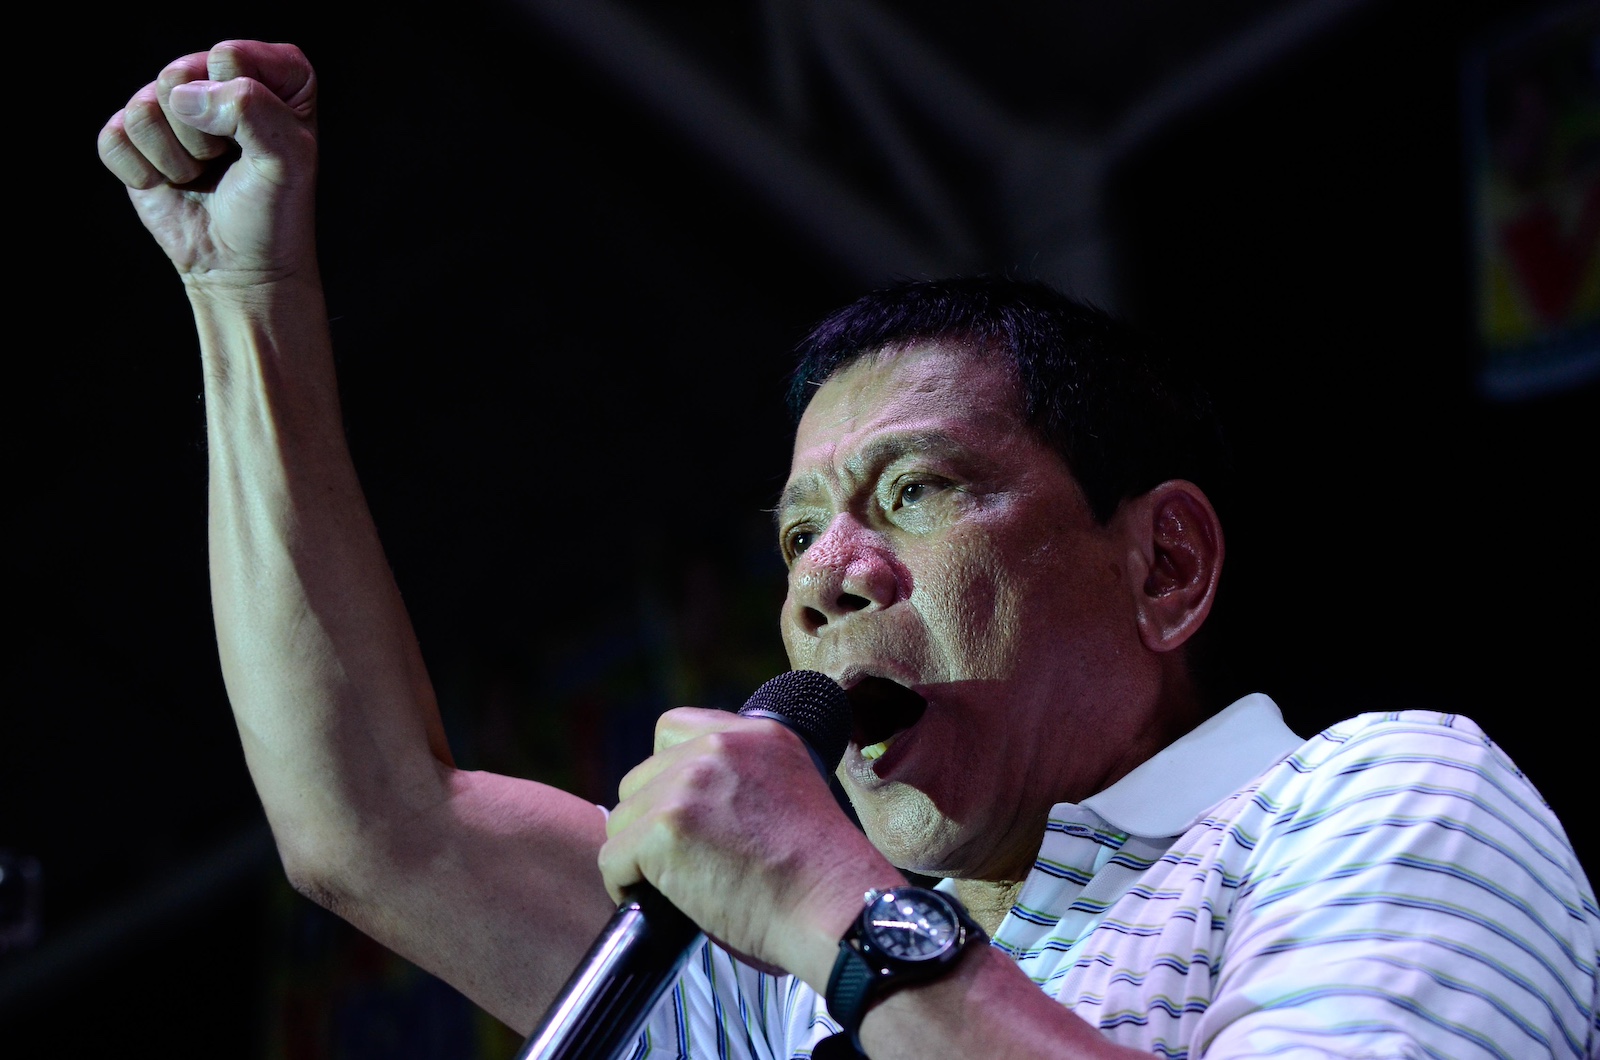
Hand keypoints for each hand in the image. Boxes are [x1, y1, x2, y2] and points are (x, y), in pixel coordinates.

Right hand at [97, 41, 318, 292]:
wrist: (240, 266)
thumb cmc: (274, 211)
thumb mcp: (288, 158)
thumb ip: (251, 109)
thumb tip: (184, 98)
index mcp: (270, 74)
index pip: (229, 57)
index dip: (239, 106)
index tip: (259, 144)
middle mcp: (216, 80)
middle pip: (179, 75)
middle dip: (202, 134)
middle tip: (225, 162)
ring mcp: (171, 106)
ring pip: (144, 106)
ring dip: (176, 157)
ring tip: (202, 174)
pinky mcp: (132, 137)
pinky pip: (115, 137)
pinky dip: (143, 173)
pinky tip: (171, 184)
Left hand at [600, 708, 902, 985]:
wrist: (832, 909)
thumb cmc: (818, 875)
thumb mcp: (791, 789)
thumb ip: (744, 777)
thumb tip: (691, 802)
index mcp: (756, 733)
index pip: (672, 730)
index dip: (668, 776)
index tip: (687, 816)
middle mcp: (719, 747)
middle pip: (640, 779)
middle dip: (652, 822)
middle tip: (684, 862)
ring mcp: (688, 785)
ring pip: (622, 820)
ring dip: (639, 855)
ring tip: (675, 885)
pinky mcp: (665, 829)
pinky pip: (613, 858)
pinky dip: (626, 886)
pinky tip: (660, 902)